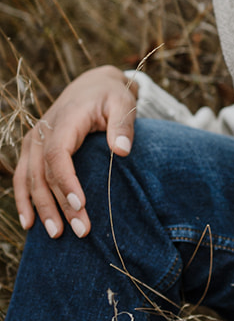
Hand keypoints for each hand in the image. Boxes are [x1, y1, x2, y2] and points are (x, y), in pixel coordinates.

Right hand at [12, 66, 136, 238]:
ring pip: (29, 179)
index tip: (80, 205)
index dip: (66, 181)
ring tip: (56, 234)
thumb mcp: (123, 103)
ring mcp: (33, 141)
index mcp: (64, 120)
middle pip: (44, 173)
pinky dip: (24, 200)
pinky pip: (22, 177)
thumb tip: (123, 150)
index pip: (58, 155)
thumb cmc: (111, 96)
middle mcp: (42, 131)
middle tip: (80, 231)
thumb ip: (123, 125)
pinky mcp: (32, 150)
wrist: (92, 85)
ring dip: (40, 208)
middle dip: (59, 204)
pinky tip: (30, 223)